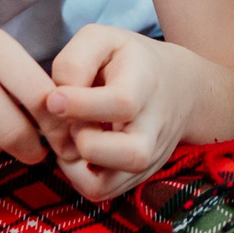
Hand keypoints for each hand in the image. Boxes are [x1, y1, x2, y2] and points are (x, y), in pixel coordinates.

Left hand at [47, 25, 195, 200]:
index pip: (122, 103)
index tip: (54, 99)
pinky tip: (76, 150)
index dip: (81, 104)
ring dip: (75, 165)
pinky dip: (78, 177)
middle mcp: (155, 127)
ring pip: (110, 185)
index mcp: (148, 83)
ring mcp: (150, 157)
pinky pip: (101, 192)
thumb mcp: (104, 40)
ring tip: (72, 138)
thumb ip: (73, 62)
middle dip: (85, 142)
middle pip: (130, 155)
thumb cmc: (130, 60)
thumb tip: (53, 101)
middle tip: (71, 122)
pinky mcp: (138, 175)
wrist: (179, 86)